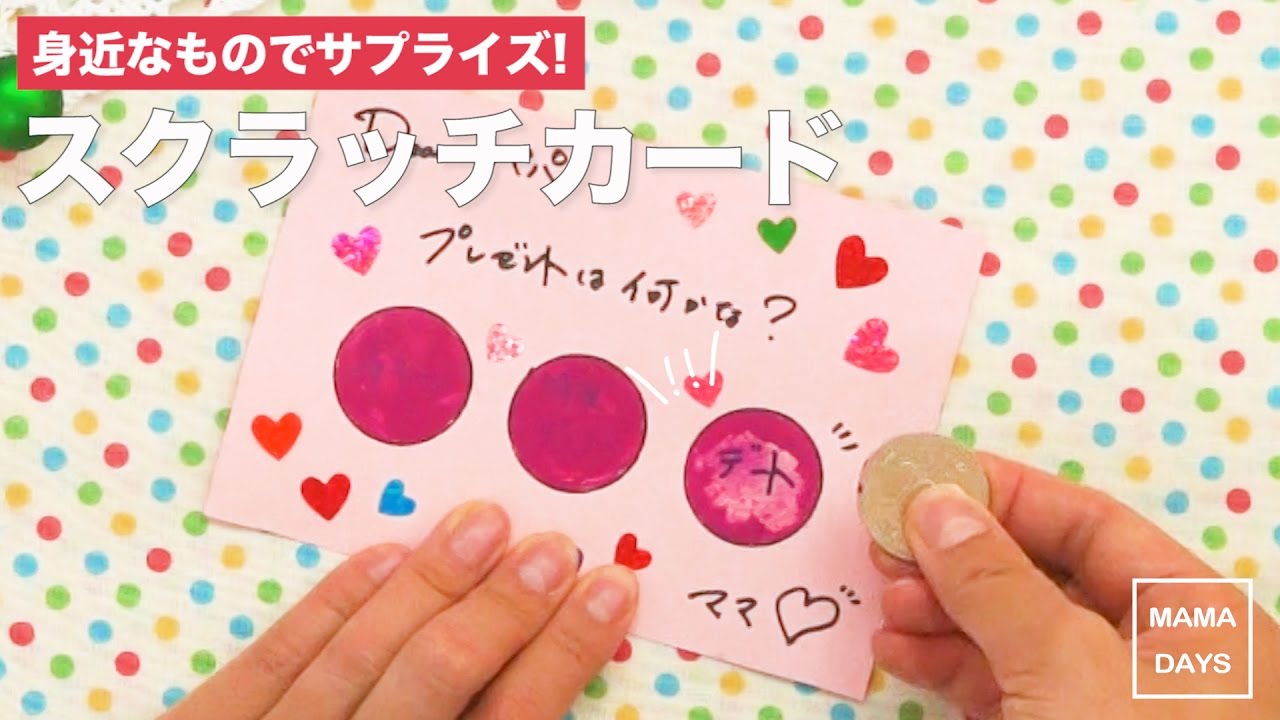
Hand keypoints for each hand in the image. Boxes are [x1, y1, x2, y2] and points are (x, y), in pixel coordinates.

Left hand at [164, 501, 637, 719]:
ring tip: (484, 522)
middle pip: (439, 680)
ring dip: (430, 583)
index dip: (566, 653)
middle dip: (504, 608)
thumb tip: (541, 687)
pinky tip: (384, 554)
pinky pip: (272, 657)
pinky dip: (332, 602)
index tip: (612, 589)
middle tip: (556, 545)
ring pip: (358, 654)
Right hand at [871, 452, 1279, 718]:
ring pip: (1010, 634)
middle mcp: (1151, 657)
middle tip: (885, 544)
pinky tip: (897, 650)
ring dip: (941, 612)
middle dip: (958, 557)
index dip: (1004, 493)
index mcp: (1191, 618)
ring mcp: (1100, 709)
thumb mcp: (1063, 664)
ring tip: (885, 602)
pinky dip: (945, 667)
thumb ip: (993, 578)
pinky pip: (997, 689)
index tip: (923, 477)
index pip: (1091, 525)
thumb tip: (932, 500)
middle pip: (1041, 576)